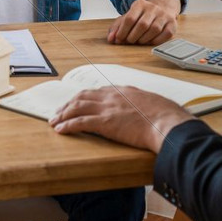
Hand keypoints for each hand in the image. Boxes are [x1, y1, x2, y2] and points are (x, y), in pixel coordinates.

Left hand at [49, 86, 193, 152]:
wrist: (167, 122)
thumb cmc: (165, 116)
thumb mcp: (151, 103)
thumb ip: (139, 103)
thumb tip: (141, 108)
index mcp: (121, 90)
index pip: (96, 92)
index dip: (83, 98)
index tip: (76, 103)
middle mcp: (111, 96)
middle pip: (81, 97)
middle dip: (68, 105)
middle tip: (59, 112)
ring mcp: (107, 108)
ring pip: (77, 107)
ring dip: (63, 114)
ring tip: (54, 121)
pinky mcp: (105, 122)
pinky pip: (80, 122)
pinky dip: (67, 125)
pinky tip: (60, 130)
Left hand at [108, 0, 180, 44]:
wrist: (161, 8)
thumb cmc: (141, 16)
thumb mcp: (127, 17)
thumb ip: (116, 28)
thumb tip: (110, 39)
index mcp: (140, 4)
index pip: (129, 18)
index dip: (122, 31)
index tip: (119, 39)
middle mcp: (153, 8)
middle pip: (142, 25)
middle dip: (133, 36)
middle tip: (129, 41)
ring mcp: (164, 15)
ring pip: (154, 29)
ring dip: (143, 40)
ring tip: (138, 41)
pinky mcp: (172, 23)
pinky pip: (165, 34)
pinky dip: (156, 41)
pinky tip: (149, 41)